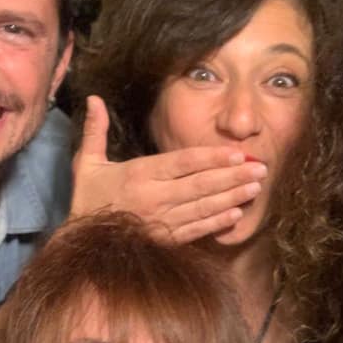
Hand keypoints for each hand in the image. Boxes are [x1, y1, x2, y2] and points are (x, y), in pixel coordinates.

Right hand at [70, 97, 266, 243]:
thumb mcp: (87, 164)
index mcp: (138, 175)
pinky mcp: (164, 241)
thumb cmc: (87, 200)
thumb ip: (95, 131)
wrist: (80, 244)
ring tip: (255, 188)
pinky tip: (236, 215)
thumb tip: (94, 98)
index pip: (182, 163)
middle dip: (233, 176)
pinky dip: (216, 224)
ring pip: (202, 208)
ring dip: (231, 198)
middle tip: (261, 168)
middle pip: (200, 185)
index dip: (211, 158)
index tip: (237, 153)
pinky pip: (195, 231)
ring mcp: (160, 222)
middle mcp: (153, 199)